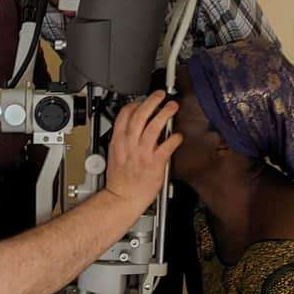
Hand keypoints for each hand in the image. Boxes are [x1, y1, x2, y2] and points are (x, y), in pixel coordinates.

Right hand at [105, 91, 181, 208]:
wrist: (123, 198)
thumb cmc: (120, 180)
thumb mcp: (114, 154)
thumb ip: (122, 140)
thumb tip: (132, 128)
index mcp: (118, 141)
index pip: (124, 115)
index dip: (135, 104)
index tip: (142, 101)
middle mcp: (130, 144)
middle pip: (140, 116)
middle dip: (151, 102)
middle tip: (160, 95)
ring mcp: (142, 153)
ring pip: (153, 127)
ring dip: (164, 114)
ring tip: (172, 107)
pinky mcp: (155, 163)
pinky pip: (166, 146)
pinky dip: (173, 139)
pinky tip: (178, 135)